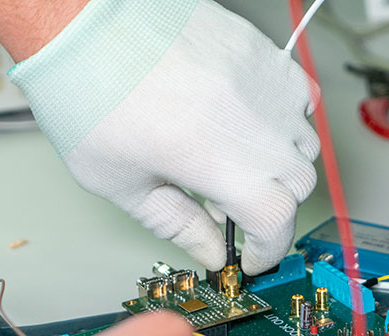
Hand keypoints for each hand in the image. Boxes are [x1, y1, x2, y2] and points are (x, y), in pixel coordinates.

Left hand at [4, 0, 319, 274]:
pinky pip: (300, 95)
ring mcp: (264, 84)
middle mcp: (254, 124)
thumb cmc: (91, 95)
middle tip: (228, 210)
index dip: (266, 249)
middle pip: (297, 185)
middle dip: (270, 209)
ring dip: (280, 166)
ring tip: (234, 164)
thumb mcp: (124, 184)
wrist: (84, 25)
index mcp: (220, 164)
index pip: (276, 222)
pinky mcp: (261, 52)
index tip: (251, 257)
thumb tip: (208, 250)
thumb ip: (177, 224)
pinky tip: (250, 123)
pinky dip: (287, 119)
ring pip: (304, 142)